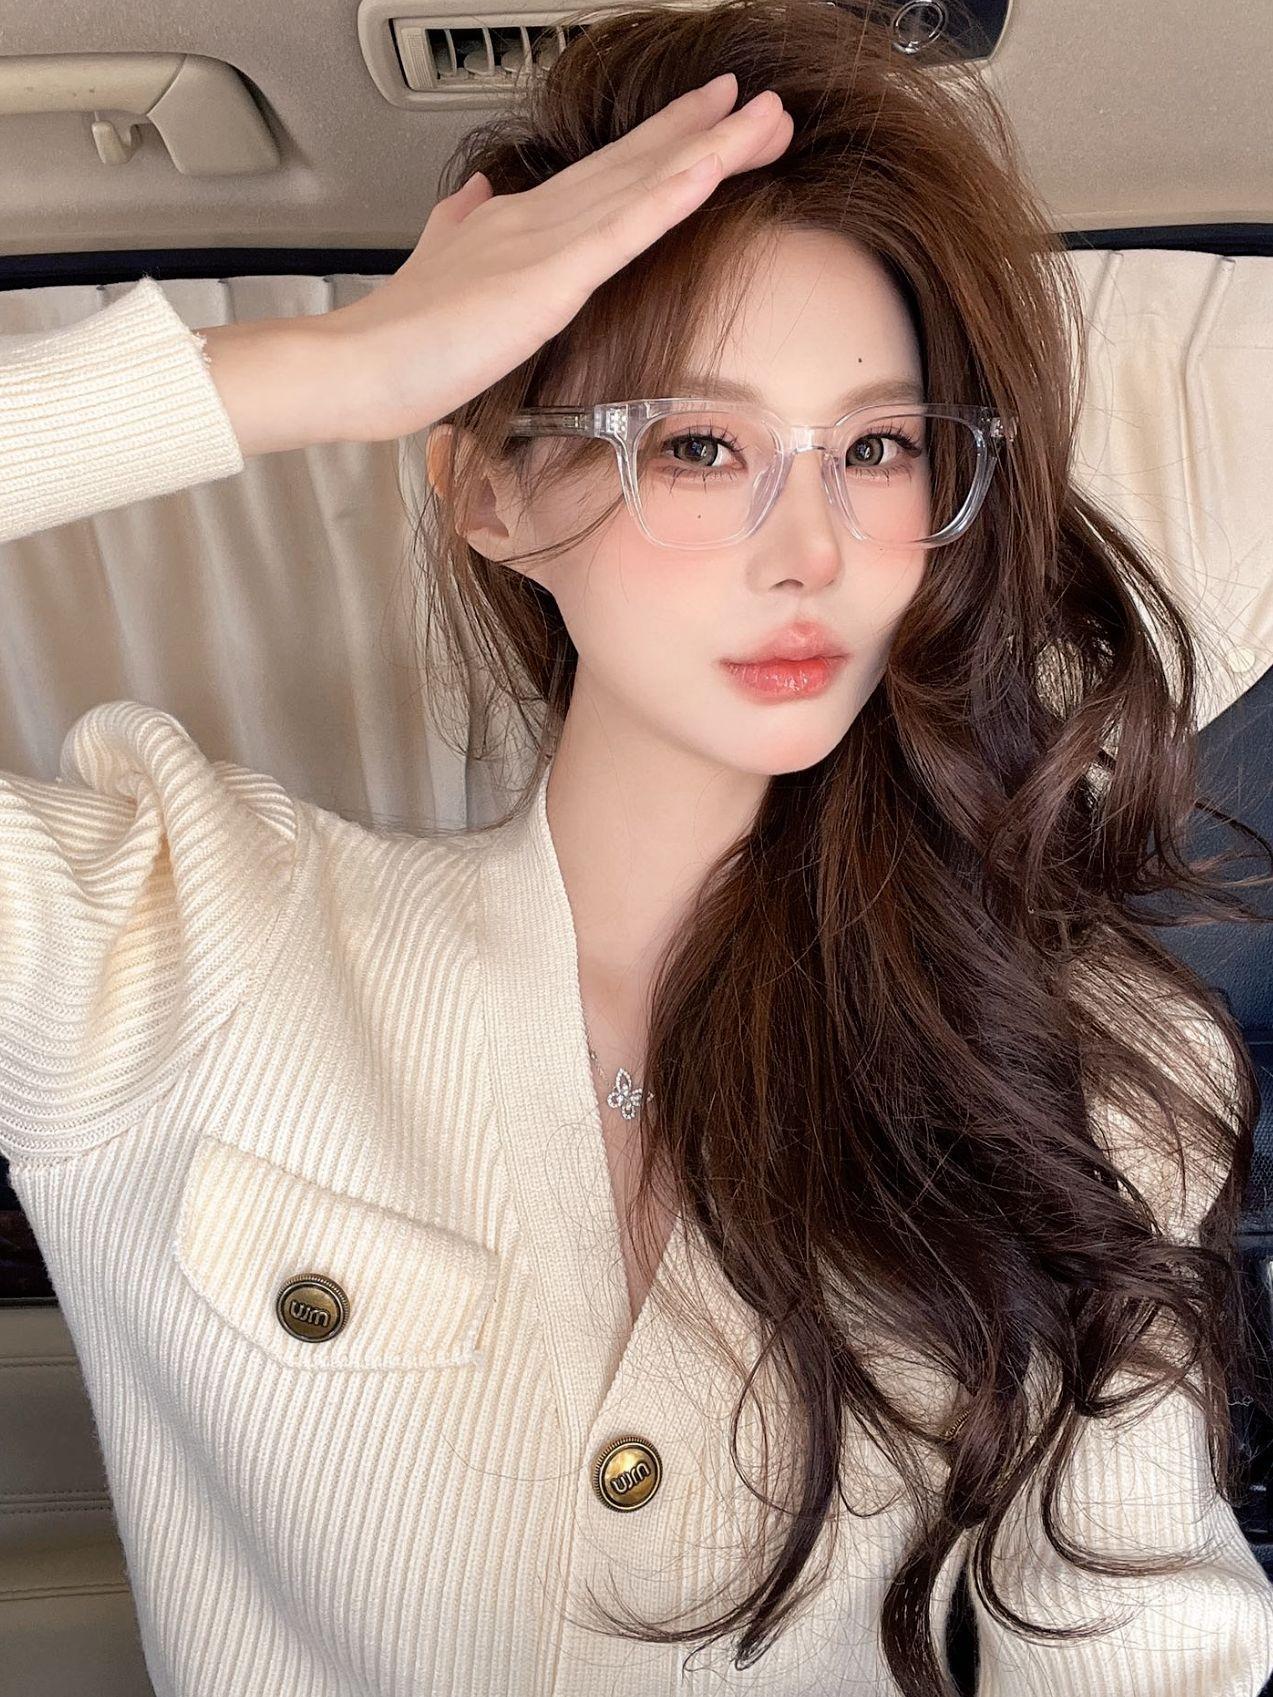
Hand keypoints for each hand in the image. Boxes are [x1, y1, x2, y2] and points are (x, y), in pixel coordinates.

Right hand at [328, 73, 793, 444]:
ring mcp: (547, 243)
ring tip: (763, 117)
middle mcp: (539, 219)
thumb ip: (461, 228)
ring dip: (710, 147)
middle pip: (638, 166)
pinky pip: (625, 228)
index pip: (607, 176)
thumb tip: (478, 194)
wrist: (358, 366)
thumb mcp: (439, 268)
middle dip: (704, 132)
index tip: (707, 117)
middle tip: (760, 102)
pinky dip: (672, 193)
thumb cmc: (398, 339)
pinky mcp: (550, 278)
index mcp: (518, 224)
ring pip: (645, 184)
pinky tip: (710, 165)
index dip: (662, 143)